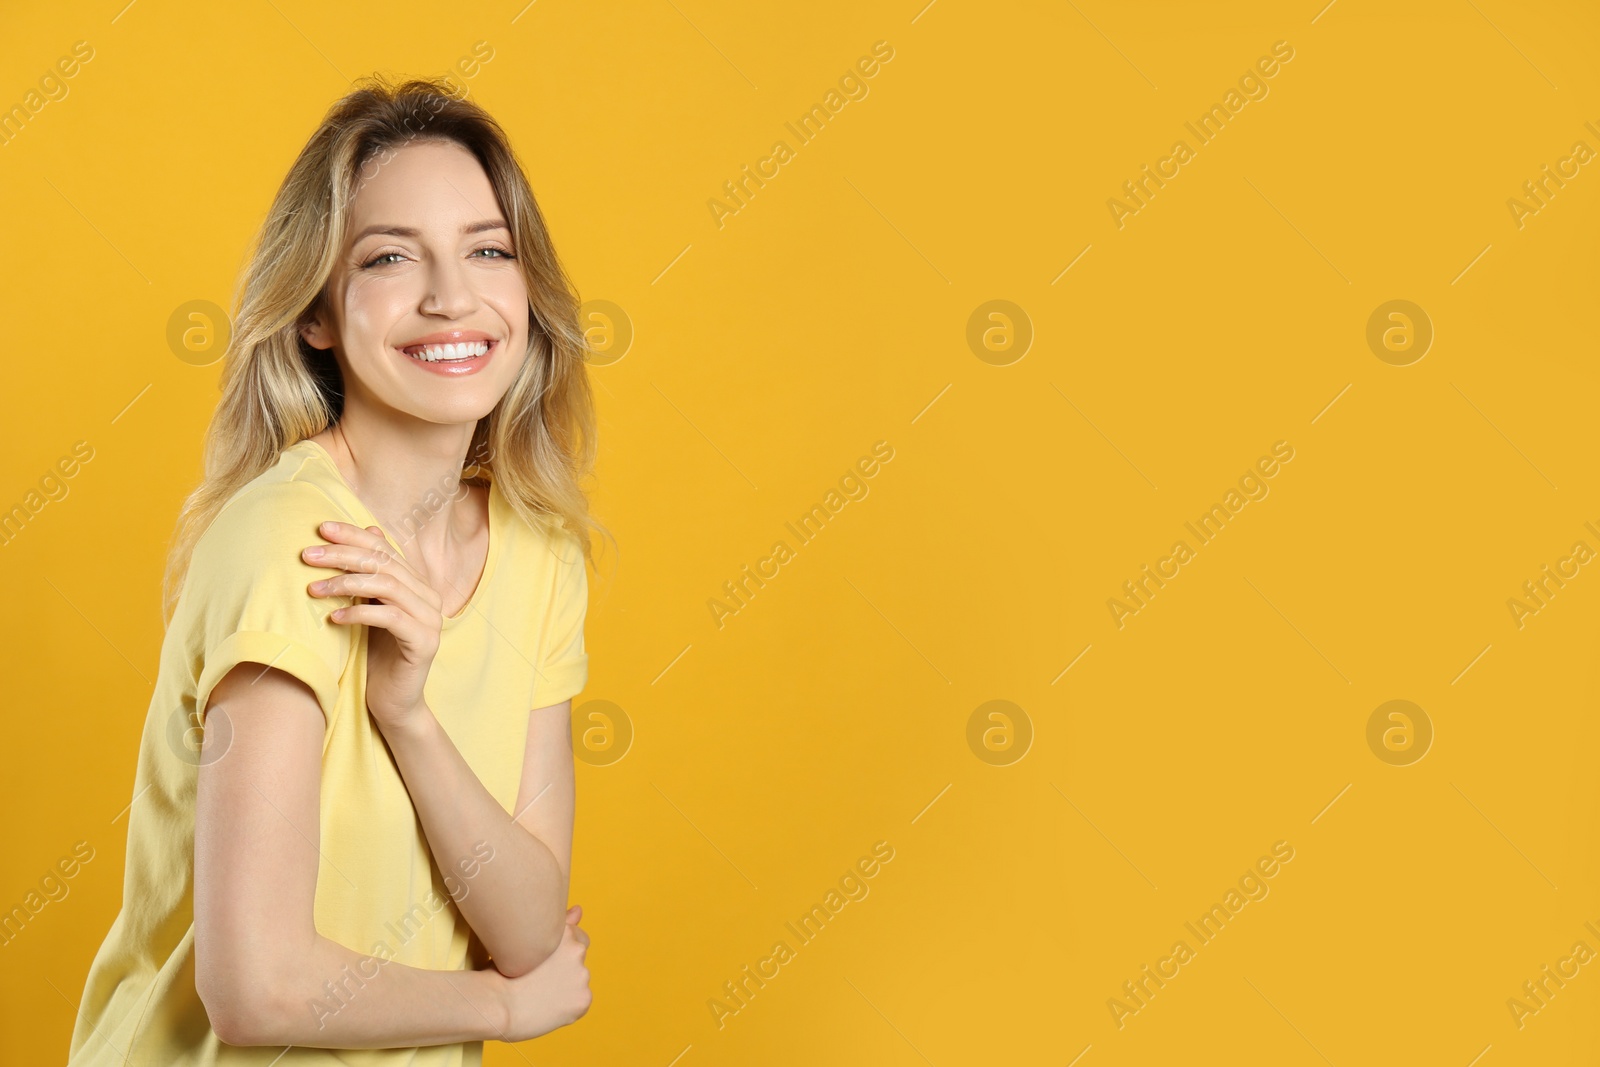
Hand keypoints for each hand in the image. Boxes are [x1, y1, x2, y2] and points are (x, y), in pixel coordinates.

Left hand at [304, 520, 441, 732]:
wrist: (393, 702)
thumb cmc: (376, 656)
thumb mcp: (368, 610)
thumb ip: (369, 575)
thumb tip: (369, 527)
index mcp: (417, 584)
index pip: (385, 548)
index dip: (353, 535)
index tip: (320, 529)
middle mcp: (429, 597)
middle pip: (384, 563)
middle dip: (343, 555)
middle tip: (307, 555)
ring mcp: (431, 620)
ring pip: (388, 586)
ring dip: (346, 584)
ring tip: (313, 588)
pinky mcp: (425, 643)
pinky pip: (390, 618)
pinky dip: (360, 614)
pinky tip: (333, 619)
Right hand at [499, 905, 590, 1040]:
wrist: (496, 1004)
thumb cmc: (503, 972)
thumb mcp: (528, 942)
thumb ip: (559, 926)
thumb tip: (579, 910)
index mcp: (565, 932)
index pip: (579, 938)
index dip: (562, 952)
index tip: (546, 963)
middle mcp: (578, 950)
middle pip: (578, 961)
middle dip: (565, 968)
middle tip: (540, 980)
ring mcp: (582, 975)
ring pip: (579, 982)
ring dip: (567, 987)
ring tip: (540, 995)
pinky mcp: (583, 998)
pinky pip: (579, 1002)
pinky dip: (568, 1007)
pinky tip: (548, 1008)